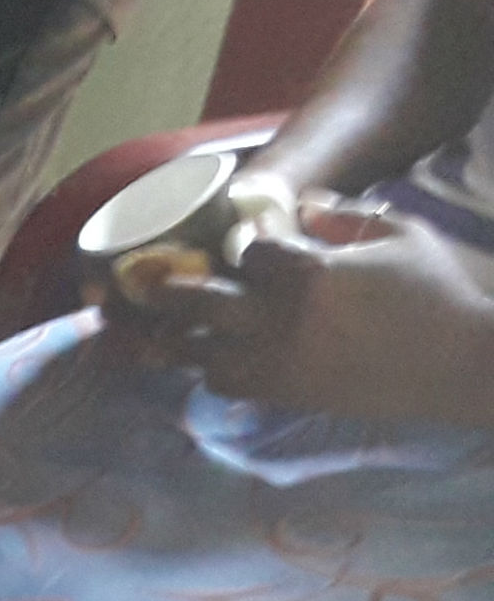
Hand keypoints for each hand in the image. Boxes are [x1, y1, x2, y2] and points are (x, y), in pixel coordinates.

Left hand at [131, 210, 493, 424]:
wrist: (451, 364)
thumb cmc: (432, 293)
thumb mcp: (400, 236)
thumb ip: (345, 217)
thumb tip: (303, 205)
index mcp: (312, 273)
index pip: (249, 253)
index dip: (241, 247)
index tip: (240, 246)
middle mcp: (282, 319)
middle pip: (203, 302)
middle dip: (170, 291)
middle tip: (148, 286)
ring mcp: (278, 361)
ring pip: (202, 352)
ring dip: (178, 340)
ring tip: (156, 334)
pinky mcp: (283, 394)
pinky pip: (227, 384)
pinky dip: (211, 372)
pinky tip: (208, 361)